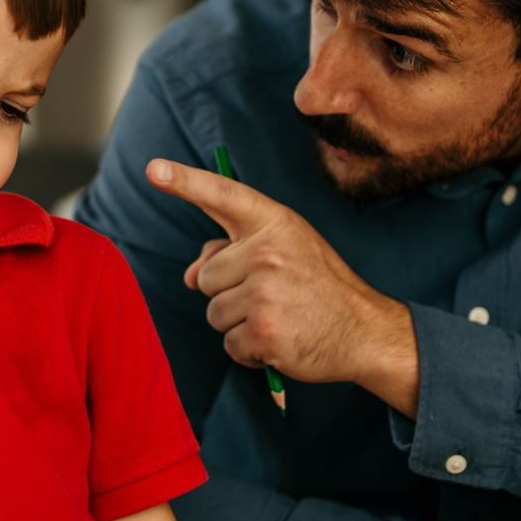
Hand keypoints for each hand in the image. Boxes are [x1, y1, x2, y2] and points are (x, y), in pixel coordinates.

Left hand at [147, 159, 417, 409]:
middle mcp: (268, 252)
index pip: (224, 196)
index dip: (185, 182)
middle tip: (272, 296)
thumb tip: (190, 276)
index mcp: (275, 224)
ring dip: (238, 323)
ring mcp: (265, 293)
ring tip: (278, 317)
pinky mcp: (264, 331)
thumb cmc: (318, 287)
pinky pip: (229, 344)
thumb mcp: (285, 252)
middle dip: (229, 292)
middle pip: (207, 276)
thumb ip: (233, 252)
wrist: (366, 331)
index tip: (154, 169)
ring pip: (214, 312)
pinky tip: (279, 340)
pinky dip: (249, 350)